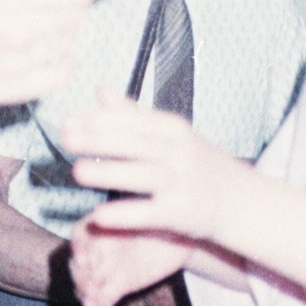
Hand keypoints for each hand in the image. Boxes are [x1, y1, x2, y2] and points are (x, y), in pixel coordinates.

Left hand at [60, 92, 239, 243]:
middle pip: (136, 144)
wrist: (240, 201)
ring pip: (143, 176)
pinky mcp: (182, 214)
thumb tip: (99, 89)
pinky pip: (150, 214)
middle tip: (65, 139)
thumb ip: (132, 114)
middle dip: (100, 140)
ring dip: (110, 173)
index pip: (134, 120)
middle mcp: (180, 153)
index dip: (101, 119)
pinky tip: (99, 216)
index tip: (68, 119)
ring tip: (76, 172)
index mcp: (173, 129)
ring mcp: (182, 183)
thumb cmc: (195, 162)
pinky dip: (125, 215)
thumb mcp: (170, 134)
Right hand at [69, 217, 192, 305]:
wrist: (183, 239)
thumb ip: (132, 218)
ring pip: (89, 284)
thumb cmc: (168, 219)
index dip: (77, 247)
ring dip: (87, 296)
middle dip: (80, 277)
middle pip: (79, 263)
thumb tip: (114, 220)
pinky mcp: (121, 285)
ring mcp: (110, 267)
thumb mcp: (153, 216)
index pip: (80, 234)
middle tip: (88, 288)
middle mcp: (102, 246)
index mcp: (106, 223)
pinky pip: (105, 299)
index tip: (83, 260)